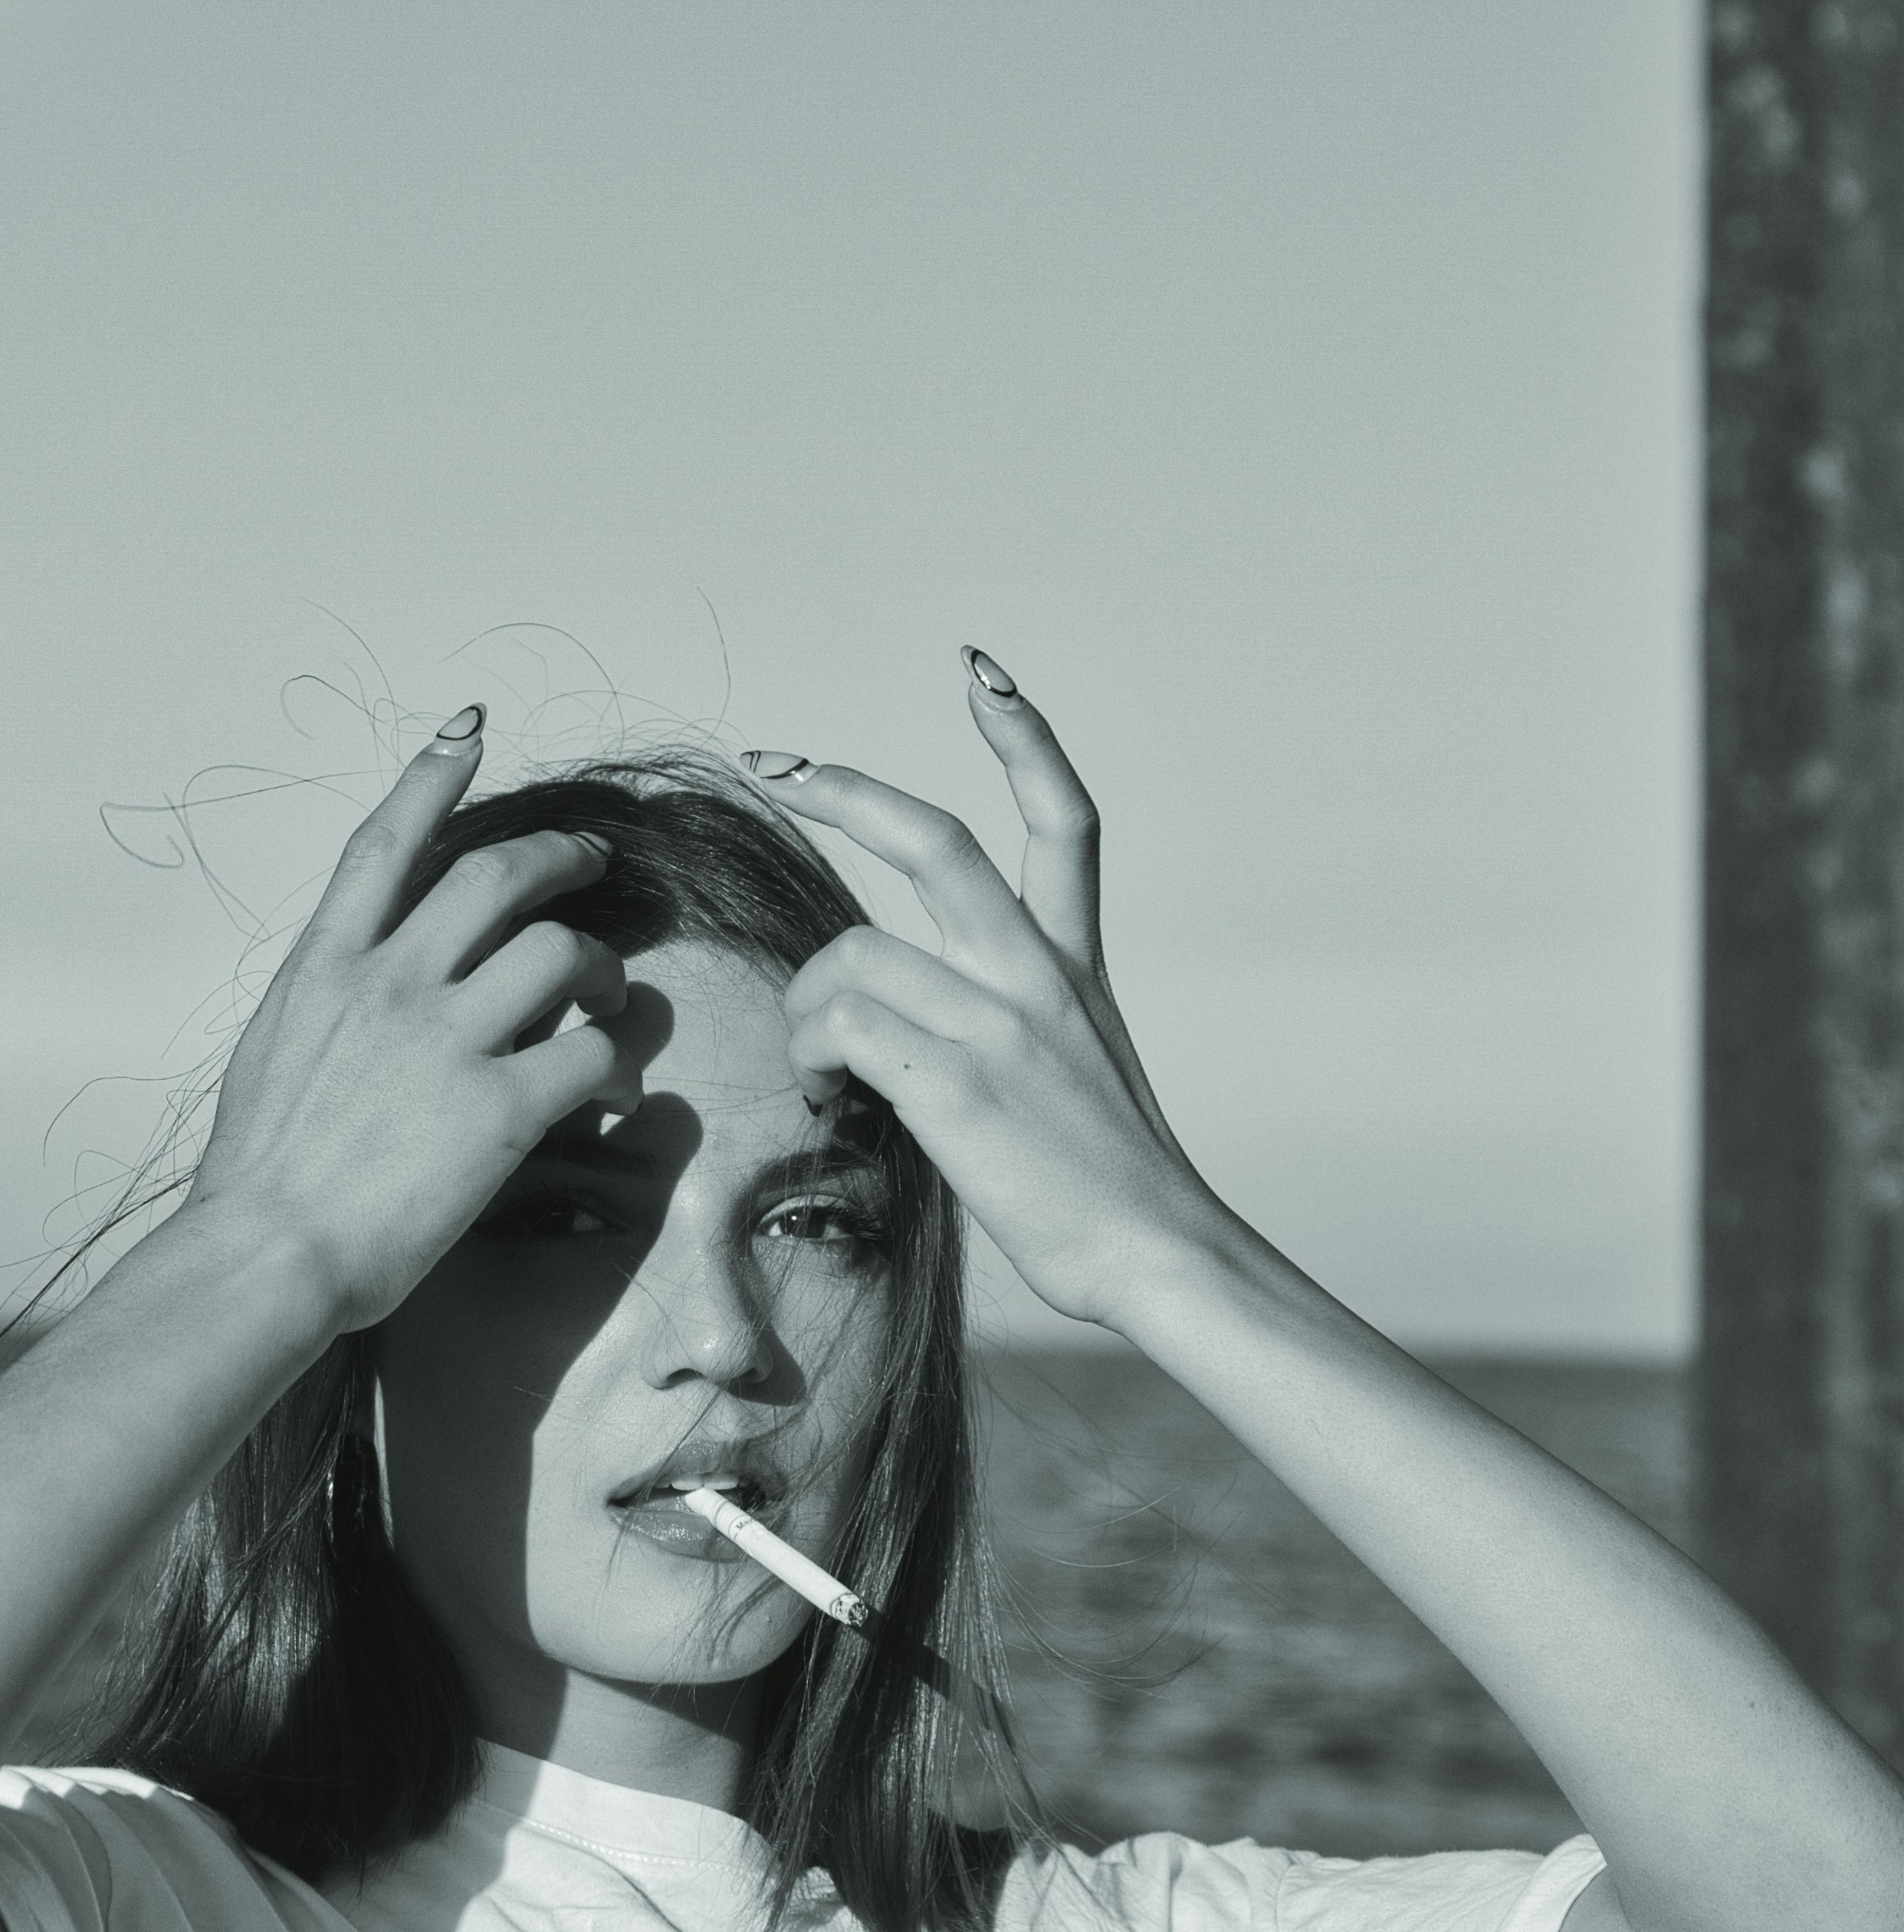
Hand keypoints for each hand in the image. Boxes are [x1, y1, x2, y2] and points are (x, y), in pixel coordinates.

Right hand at [183, 719, 640, 1340]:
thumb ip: (333, 1001)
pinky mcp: (496, 1108)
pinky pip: (590, 1056)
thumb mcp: (278, 1050)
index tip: (469, 732)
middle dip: (561, 856)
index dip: (431, 779)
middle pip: (498, 875)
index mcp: (326, 967)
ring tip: (613, 999)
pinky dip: (616, 1069)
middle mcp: (388, 983)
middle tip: (594, 863)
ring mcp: (444, 1040)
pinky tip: (613, 1093)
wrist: (266, 1253)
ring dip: (604, 968)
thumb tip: (374, 983)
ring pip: (561, 952)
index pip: (386, 844)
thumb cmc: (262, 1174)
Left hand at [758, 660, 1228, 1333]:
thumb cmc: (1107, 1188)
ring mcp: (997, 1024)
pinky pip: (838, 1030)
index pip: (1065, 820)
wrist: (1160, 1258)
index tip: (984, 673)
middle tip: (771, 762)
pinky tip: (829, 1099)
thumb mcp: (1076, 1070)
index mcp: (1073, 966)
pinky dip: (811, 1059)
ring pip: (849, 957)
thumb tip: (894, 1018)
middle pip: (933, 840)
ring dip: (804, 1008)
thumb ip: (1002, 1020)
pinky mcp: (954, 1083)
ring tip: (818, 1067)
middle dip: (839, 786)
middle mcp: (1037, 975)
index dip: (1026, 736)